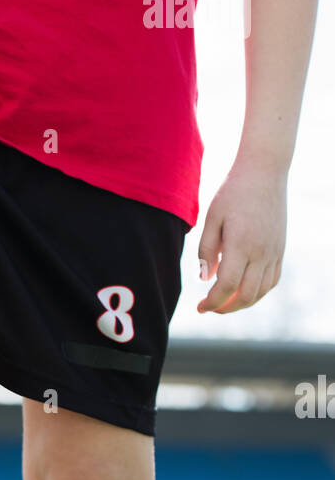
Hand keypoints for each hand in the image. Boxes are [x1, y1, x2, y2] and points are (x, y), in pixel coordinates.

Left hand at [197, 163, 286, 313]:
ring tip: (224, 302)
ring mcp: (274, 252)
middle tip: (209, 307)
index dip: (212, 302)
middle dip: (225, 308)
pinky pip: (272, 280)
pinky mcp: (280, 249)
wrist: (265, 171)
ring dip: (241, 303)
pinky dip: (258, 292)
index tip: (199, 307)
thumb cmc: (233, 192)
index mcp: (241, 244)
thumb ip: (206, 250)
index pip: (227, 286)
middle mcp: (261, 252)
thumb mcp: (211, 218)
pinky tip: (243, 290)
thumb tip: (205, 279)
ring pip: (260, 291)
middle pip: (245, 295)